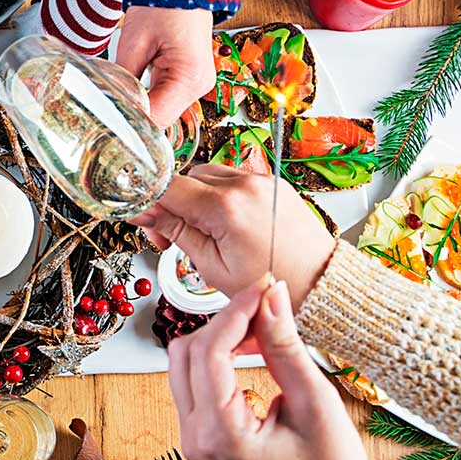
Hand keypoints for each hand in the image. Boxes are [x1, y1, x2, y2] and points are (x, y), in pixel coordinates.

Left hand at [115, 6, 215, 126]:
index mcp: (190, 78)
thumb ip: (122, 80)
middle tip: (103, 108)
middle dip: (132, 116)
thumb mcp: (133, 44)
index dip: (128, 121)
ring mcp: (197, 85)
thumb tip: (107, 105)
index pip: (155, 117)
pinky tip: (129, 89)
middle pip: (160, 119)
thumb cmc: (160, 7)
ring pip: (161, 111)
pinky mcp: (189, 79)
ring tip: (113, 96)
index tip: (102, 117)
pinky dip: (147, 97)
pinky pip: (165, 98)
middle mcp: (199, 87)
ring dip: (139, 106)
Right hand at [132, 165, 334, 306]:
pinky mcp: (272, 183)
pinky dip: (219, 196)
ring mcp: (261, 180)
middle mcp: (245, 185)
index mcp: (226, 207)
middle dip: (173, 203)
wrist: (319, 283)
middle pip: (187, 178)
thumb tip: (144, 212)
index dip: (149, 201)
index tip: (141, 217)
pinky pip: (232, 179)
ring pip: (208, 175)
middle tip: (172, 238)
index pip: (169, 186)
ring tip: (202, 232)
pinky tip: (223, 223)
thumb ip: (174, 231)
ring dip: (196, 198)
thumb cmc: (268, 283)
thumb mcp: (210, 265)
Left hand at [169, 278, 371, 459]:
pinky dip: (217, 358)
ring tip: (263, 329)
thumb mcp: (316, 404)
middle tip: (266, 306)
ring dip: (218, 338)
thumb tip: (271, 297)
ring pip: (184, 365)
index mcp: (220, 435)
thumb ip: (285, 347)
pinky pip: (194, 382)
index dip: (234, 313)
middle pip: (186, 353)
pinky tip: (252, 350)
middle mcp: (194, 437)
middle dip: (223, 323)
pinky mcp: (198, 433)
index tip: (264, 288)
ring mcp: (191, 437)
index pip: (209, 353)